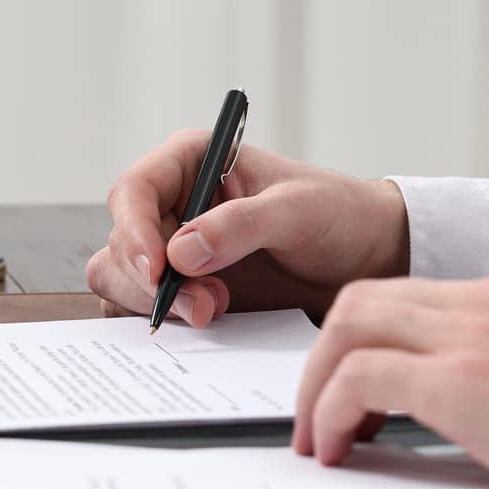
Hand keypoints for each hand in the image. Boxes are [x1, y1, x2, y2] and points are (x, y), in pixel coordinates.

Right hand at [86, 133, 408, 326]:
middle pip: (122, 243)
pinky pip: (143, 310)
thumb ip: (240, 225)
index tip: (158, 270)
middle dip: (154, 280)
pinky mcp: (183, 290)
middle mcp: (173, 204)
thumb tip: (180, 253)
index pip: (133, 191)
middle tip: (207, 305)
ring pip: (122, 279)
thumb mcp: (297, 210)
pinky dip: (163, 322)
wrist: (367, 261)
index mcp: (191, 163)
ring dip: (158, 304)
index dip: (134, 231)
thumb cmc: (338, 216)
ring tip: (216, 312)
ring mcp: (175, 250)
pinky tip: (206, 325)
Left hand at [290, 273, 488, 488]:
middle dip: (322, 359)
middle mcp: (486, 302)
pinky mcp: (462, 381)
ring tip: (317, 438)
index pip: (404, 296)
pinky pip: (360, 379)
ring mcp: (473, 335)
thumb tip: (451, 403)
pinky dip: (331, 412)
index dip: (361, 343)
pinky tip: (336, 449)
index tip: (349, 392)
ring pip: (348, 328)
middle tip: (314, 415)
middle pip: (362, 301)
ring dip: (316, 386)